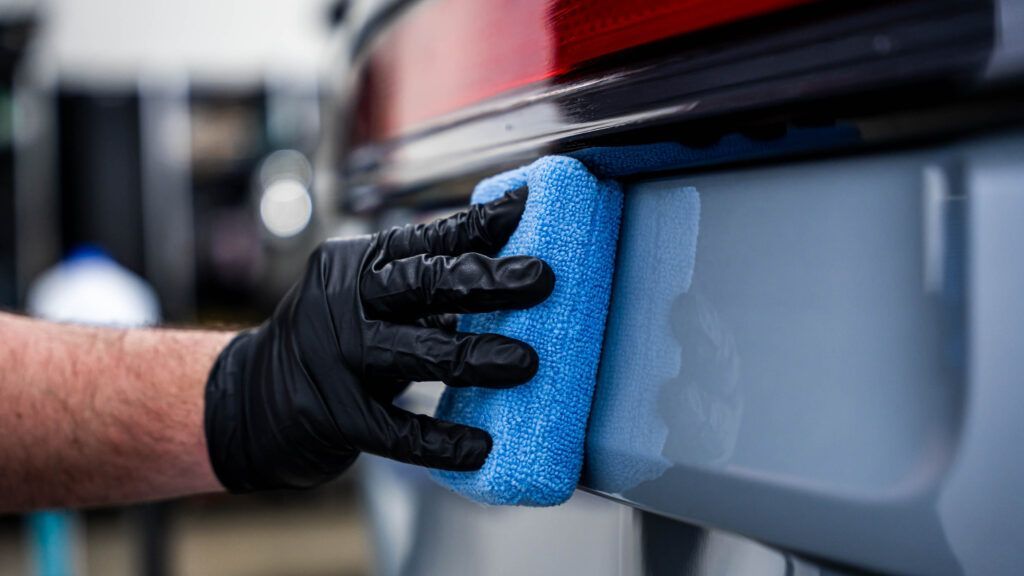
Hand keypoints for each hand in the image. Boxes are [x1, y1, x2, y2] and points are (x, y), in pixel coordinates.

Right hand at [204, 188, 552, 491]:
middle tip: (540, 279)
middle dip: (486, 279)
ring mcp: (336, 358)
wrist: (249, 400)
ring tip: (525, 362)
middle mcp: (343, 303)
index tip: (525, 207)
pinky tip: (481, 447)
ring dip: (474, 355)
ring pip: (415, 351)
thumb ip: (424, 293)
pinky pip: (397, 431)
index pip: (426, 238)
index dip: (478, 224)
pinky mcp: (335, 415)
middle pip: (423, 283)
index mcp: (357, 265)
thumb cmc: (330, 344)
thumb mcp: (367, 302)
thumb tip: (507, 279)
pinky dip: (442, 439)